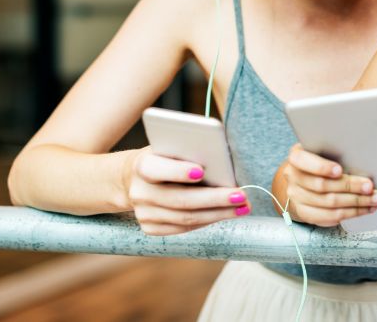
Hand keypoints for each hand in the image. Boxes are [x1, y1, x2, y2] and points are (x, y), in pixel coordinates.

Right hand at [126, 146, 250, 235]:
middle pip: (180, 200)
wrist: (134, 179)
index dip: (178, 171)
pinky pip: (183, 228)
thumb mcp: (170, 147)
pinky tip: (225, 214)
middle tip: (241, 195)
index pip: (157, 170)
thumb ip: (187, 151)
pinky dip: (207, 221)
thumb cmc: (163, 157)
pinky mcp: (150, 228)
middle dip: (214, 199)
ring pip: (186, 219)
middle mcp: (140, 192)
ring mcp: (144, 213)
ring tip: (242, 207)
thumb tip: (220, 159)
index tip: (201, 171)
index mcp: (142, 166)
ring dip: (218, 214)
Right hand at [280, 143, 376, 226]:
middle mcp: (293, 178)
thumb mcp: (320, 152)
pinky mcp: (305, 213)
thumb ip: (334, 154)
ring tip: (374, 199)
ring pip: (329, 204)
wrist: (300, 181)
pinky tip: (364, 208)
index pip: (304, 161)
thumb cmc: (317, 162)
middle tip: (369, 187)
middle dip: (350, 187)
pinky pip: (330, 217)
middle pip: (322, 185)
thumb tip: (362, 162)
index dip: (321, 167)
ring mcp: (297, 197)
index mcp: (296, 158)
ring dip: (356, 202)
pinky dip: (351, 213)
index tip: (339, 170)